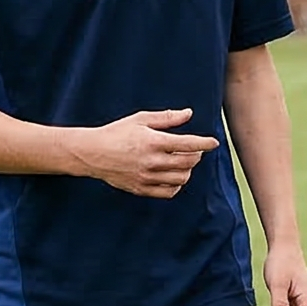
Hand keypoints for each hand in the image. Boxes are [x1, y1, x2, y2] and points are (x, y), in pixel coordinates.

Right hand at [79, 109, 219, 197]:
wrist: (92, 153)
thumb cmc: (116, 133)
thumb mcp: (140, 119)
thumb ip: (166, 118)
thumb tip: (188, 113)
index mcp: (153, 142)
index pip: (188, 144)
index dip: (205, 143)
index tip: (214, 142)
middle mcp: (152, 161)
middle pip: (188, 162)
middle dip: (197, 156)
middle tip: (194, 150)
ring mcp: (147, 177)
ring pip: (181, 178)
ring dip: (188, 170)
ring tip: (183, 162)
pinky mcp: (141, 189)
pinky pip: (168, 192)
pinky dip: (176, 185)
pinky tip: (173, 177)